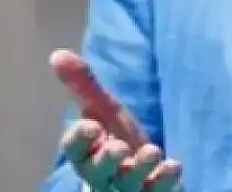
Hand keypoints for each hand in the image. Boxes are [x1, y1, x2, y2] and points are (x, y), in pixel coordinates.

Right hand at [50, 49, 182, 190]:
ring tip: (153, 152)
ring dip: (140, 169)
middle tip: (119, 148)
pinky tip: (174, 167)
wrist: (141, 171)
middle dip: (108, 160)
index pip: (75, 148)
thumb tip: (57, 53)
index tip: (93, 125)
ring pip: (128, 183)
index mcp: (85, 152)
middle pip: (99, 171)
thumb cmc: (115, 137)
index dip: (81, 138)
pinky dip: (164, 181)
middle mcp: (101, 174)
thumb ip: (83, 86)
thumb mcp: (103, 109)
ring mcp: (126, 187)